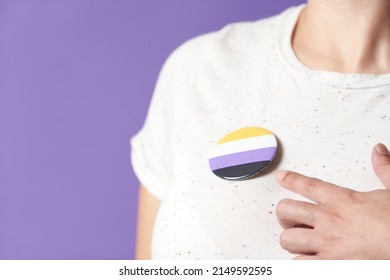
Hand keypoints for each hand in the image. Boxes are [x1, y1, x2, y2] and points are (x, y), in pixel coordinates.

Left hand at [275, 143, 389, 259]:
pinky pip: (299, 264)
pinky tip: (309, 261)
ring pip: (287, 239)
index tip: (282, 178)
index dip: (291, 180)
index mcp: (341, 199)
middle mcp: (328, 219)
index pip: (307, 185)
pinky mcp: (329, 265)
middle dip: (285, 215)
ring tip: (300, 241)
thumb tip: (379, 151)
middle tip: (292, 220)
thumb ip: (384, 169)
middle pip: (286, 211)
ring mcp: (325, 243)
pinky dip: (301, 263)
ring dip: (292, 240)